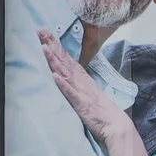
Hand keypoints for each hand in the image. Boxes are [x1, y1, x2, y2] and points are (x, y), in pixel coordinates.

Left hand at [38, 29, 133, 143]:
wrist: (115, 124)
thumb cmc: (101, 109)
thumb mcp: (87, 90)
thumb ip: (78, 80)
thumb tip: (66, 71)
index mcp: (81, 77)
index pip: (66, 58)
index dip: (55, 45)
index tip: (45, 33)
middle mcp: (80, 81)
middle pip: (63, 61)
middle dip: (51, 46)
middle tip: (41, 31)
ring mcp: (81, 91)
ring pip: (65, 72)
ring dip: (54, 60)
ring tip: (45, 48)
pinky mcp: (81, 103)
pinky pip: (71, 92)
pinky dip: (63, 84)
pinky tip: (55, 76)